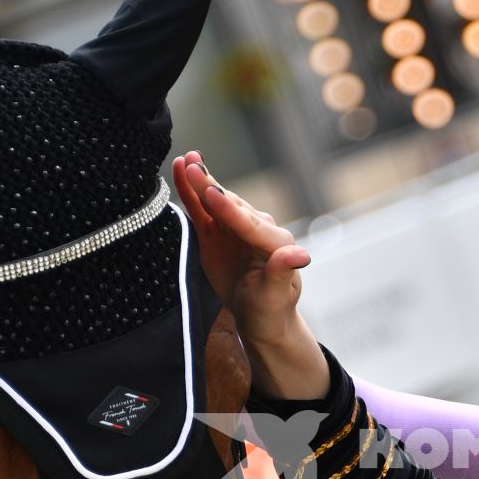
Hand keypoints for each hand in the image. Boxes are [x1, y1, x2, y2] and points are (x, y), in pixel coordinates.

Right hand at [170, 151, 310, 346]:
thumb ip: (282, 273)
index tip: (213, 194)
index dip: (230, 209)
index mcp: (275, 243)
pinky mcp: (216, 232)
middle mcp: (256, 229)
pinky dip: (190, 192)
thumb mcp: (276, 297)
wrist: (261, 318)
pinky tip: (179, 169)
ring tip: (186, 160)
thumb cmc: (272, 311)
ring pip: (215, 202)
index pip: (249, 224)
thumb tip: (299, 254)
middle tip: (193, 166)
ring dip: (200, 181)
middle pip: (230, 206)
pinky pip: (201, 209)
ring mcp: (234, 228)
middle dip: (211, 187)